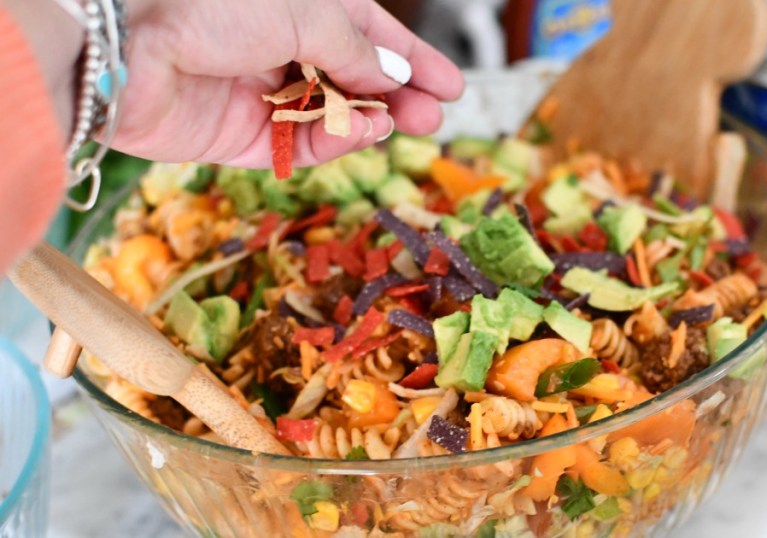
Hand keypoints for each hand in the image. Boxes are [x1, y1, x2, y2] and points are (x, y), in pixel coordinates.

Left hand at [115, 0, 463, 167]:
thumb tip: (393, 76)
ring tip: (401, 123)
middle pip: (353, 78)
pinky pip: (299, 146)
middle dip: (397, 96)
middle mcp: (277, 46)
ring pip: (331, 116)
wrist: (127, 49)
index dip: (411, 58)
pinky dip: (335, 142)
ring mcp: (258, 93)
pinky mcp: (238, 138)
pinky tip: (364, 132)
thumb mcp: (307, 13)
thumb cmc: (212, 6)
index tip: (451, 86)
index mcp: (297, 5)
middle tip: (434, 117)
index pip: (367, 33)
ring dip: (370, 119)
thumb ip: (355, 49)